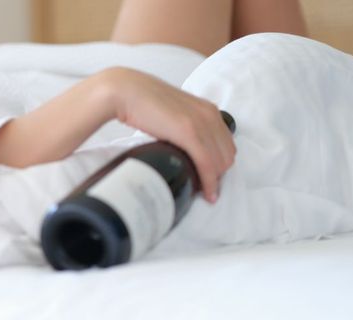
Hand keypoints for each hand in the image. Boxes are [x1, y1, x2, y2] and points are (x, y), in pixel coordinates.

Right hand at [99, 67, 235, 202]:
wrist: (124, 91)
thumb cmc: (141, 103)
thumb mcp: (171, 113)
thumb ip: (181, 124)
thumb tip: (177, 144)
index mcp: (207, 109)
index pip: (226, 144)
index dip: (219, 163)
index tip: (206, 176)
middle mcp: (210, 115)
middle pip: (227, 155)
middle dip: (218, 174)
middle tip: (202, 187)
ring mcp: (201, 123)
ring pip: (221, 162)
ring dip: (214, 180)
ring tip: (201, 191)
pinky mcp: (189, 133)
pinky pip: (208, 164)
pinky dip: (209, 182)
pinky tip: (206, 193)